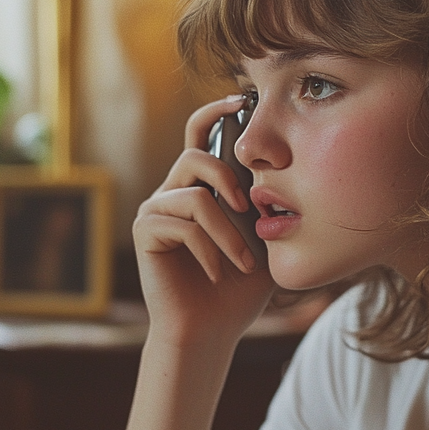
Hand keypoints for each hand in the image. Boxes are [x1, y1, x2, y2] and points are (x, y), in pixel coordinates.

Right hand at [133, 96, 274, 346]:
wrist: (211, 329)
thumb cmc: (239, 287)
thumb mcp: (263, 238)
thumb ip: (265, 203)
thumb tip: (282, 167)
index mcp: (202, 187)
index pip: (200, 136)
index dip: (214, 113)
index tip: (240, 100)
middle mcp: (174, 191)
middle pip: (195, 155)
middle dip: (229, 178)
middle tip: (251, 207)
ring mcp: (156, 209)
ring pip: (196, 195)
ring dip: (228, 232)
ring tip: (244, 261)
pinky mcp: (146, 230)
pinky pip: (184, 224)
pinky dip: (209, 250)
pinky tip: (215, 273)